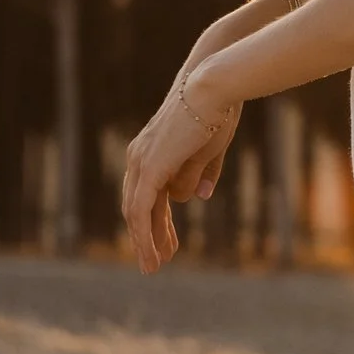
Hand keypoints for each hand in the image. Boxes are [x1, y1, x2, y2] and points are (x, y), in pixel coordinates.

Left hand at [118, 65, 240, 272]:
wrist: (214, 87)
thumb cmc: (217, 110)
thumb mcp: (208, 149)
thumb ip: (200, 173)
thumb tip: (198, 195)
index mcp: (151, 149)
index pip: (148, 194)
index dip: (158, 222)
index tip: (168, 244)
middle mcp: (139, 156)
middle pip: (137, 205)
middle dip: (148, 236)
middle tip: (156, 261)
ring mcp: (141, 161)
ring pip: (136, 212)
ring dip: (145, 242)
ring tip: (153, 266)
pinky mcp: (150, 169)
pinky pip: (141, 210)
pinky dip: (144, 235)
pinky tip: (151, 254)